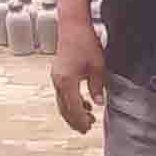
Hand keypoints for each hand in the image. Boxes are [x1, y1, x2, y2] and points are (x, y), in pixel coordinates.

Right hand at [51, 16, 105, 133]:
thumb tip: (99, 103)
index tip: (88, 127)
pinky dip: (70, 102)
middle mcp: (58, 82)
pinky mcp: (58, 73)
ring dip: (73, 112)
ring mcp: (56, 78)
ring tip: (86, 118)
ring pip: (62, 103)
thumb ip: (97, 87)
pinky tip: (83, 103)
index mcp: (67, 82)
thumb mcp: (97, 66)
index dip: (81, 120)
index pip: (73, 108)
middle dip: (75, 120)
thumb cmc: (84, 42)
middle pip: (65, 109)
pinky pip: (62, 94)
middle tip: (86, 129)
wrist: (73, 25)